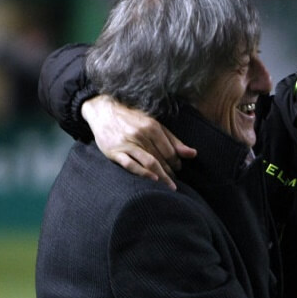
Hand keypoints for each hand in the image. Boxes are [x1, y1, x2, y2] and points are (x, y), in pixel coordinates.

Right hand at [81, 95, 196, 189]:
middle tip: (174, 182)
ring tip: (168, 186)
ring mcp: (127, 143)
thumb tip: (193, 154)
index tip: (178, 169)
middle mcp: (141, 134)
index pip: (170, 150)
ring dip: (161, 176)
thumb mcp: (154, 124)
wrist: (102, 111)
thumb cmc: (131, 119)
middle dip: (170, 172)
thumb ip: (173, 140)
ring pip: (149, 162)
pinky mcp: (114, 151)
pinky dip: (142, 172)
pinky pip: (130, 164)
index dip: (177, 162)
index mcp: (152, 127)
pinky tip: (152, 179)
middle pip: (161, 158)